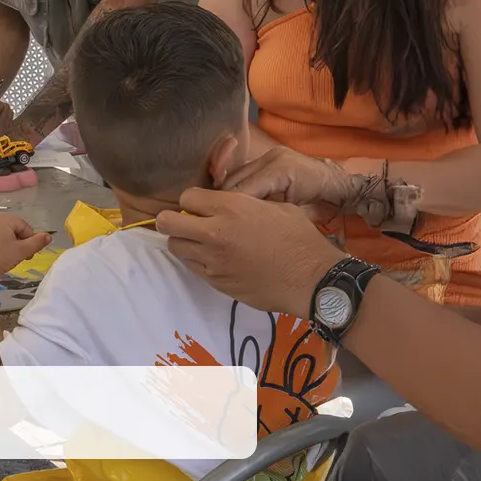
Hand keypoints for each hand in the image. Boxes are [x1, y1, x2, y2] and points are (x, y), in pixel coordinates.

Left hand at [0, 214, 52, 277]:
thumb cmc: (1, 258)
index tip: (30, 253)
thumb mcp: (22, 251)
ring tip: (9, 257)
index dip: (30, 239)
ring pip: (0, 232)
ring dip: (8, 242)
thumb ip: (37, 242)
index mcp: (2, 218)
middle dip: (19, 241)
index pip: (23, 225)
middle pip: (11, 227)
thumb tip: (49, 236)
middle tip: (21, 256)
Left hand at [155, 188, 345, 314]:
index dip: (193, 201)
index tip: (202, 206)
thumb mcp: (275, 206)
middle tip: (186, 223)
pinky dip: (198, 261)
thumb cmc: (300, 238)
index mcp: (231, 207)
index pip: (186, 197)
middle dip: (172, 220)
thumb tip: (227, 203)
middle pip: (167, 223)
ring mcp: (212, 260)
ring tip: (203, 243)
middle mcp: (214, 233)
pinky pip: (193, 267)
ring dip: (185, 242)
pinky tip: (217, 260)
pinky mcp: (216, 282)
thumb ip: (243, 203)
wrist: (312, 279)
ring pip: (176, 247)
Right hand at [224, 146, 351, 216]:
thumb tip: (243, 218)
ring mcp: (269, 154)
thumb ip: (269, 212)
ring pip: (235, 174)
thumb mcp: (297, 214)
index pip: (243, 189)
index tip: (222, 221)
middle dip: (225, 200)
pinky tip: (236, 201)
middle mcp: (271, 157)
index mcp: (280, 170)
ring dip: (229, 193)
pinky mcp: (268, 157)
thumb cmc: (323, 204)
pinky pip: (245, 172)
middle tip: (220, 218)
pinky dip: (238, 186)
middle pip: (234, 179)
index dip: (231, 207)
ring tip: (225, 211)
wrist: (339, 186)